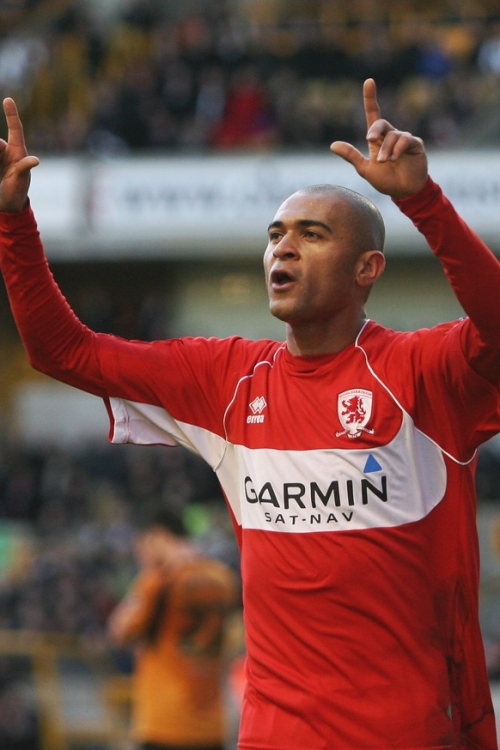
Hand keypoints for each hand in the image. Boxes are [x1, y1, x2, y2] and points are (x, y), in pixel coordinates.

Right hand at [0, 98, 38, 211]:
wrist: (6, 202)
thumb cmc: (17, 190)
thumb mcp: (21, 181)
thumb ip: (24, 168)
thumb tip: (35, 160)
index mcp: (17, 151)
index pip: (15, 129)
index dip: (12, 114)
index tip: (8, 100)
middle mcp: (6, 150)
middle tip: (2, 165)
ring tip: (1, 173)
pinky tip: (0, 172)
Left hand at [330, 79, 427, 198]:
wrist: (404, 191)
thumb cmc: (385, 180)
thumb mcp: (365, 169)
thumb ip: (351, 156)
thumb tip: (333, 145)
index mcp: (378, 139)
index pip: (373, 114)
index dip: (370, 98)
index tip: (368, 81)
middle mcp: (391, 135)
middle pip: (381, 123)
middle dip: (375, 131)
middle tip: (370, 141)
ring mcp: (404, 139)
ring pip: (392, 135)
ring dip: (386, 149)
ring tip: (384, 162)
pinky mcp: (415, 144)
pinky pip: (405, 140)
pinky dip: (397, 149)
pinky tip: (394, 159)